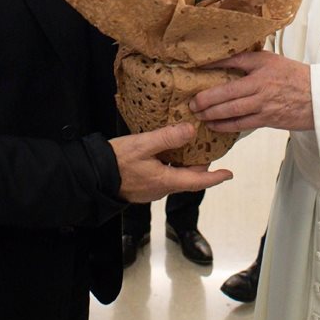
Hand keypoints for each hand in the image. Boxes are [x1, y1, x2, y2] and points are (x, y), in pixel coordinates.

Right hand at [110, 123, 232, 203]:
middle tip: (206, 148)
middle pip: (187, 178)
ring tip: (187, 146)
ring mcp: (150, 189)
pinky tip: (164, 152)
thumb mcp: (142, 144)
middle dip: (198, 165)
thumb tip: (191, 130)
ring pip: (175, 176)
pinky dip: (170, 165)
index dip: (215, 177)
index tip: (229, 174)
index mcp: (165, 180)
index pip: (197, 181)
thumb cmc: (115, 162)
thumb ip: (167, 137)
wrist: (91, 177)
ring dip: (183, 164)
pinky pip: (162, 175)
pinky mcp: (141, 186)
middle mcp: (161, 188)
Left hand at [190, 51, 314, 131]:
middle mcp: (261, 86)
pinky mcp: (268, 120)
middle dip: (206, 99)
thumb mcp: (271, 60)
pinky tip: (215, 125)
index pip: (233, 63)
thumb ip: (248, 60)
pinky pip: (242, 124)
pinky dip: (226, 126)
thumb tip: (223, 58)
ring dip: (212, 114)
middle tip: (192, 103)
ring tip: (199, 115)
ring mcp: (264, 105)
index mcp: (262, 67)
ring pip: (232, 112)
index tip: (195, 67)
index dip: (212, 65)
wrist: (319, 97)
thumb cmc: (295, 76)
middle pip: (227, 93)